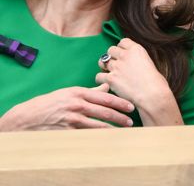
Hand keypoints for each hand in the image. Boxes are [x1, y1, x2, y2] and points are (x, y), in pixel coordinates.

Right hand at [0, 84, 134, 131]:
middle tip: (130, 120)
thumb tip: (106, 87)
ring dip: (112, 129)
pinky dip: (98, 138)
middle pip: (104, 111)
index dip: (119, 102)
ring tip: (123, 131)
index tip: (130, 106)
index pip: (104, 97)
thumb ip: (90, 91)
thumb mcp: (70, 92)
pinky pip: (87, 135)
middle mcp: (77, 104)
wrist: (29, 117)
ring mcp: (73, 119)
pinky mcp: (68, 131)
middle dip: (119, 116)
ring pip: (97, 125)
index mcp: (79, 92)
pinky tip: (107, 140)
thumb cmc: (51, 102)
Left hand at [96, 38, 182, 125]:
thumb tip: (135, 64)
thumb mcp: (150, 63)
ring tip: (109, 73)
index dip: (122, 48)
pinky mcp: (111, 79)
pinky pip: (98, 76)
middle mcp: (125, 55)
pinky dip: (101, 80)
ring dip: (105, 66)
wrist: (152, 95)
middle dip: (112, 56)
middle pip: (111, 49)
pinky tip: (107, 84)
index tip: (123, 55)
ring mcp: (117, 67)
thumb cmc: (156, 83)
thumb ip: (139, 60)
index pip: (123, 42)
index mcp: (136, 49)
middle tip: (116, 65)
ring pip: (102, 61)